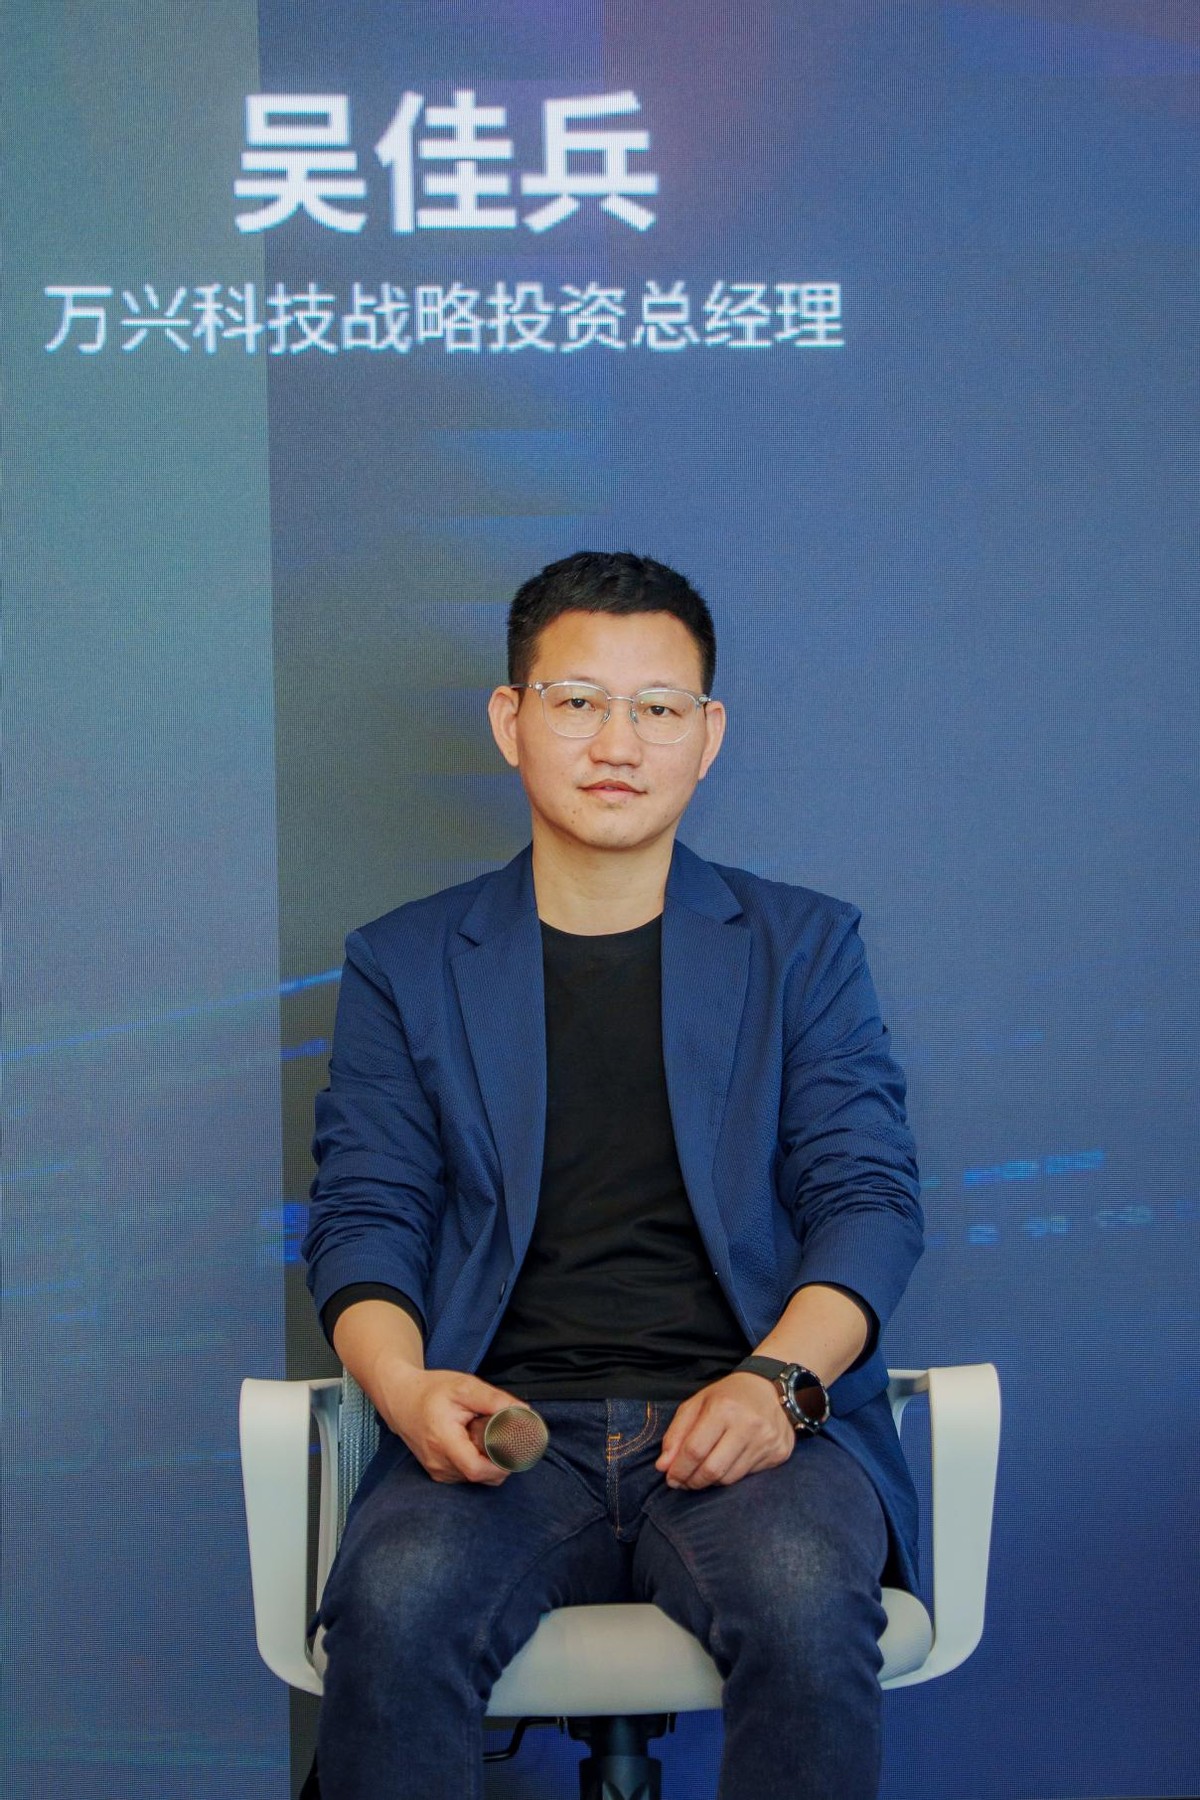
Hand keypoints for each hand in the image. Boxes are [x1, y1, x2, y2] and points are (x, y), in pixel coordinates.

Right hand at [379, 1364, 522, 1485]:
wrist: (401, 1399)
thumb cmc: (432, 1391)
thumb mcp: (464, 1386)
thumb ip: (494, 1400)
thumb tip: (524, 1412)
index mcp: (443, 1441)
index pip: (476, 1469)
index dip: (500, 1465)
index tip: (515, 1450)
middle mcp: (438, 1462)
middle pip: (480, 1476)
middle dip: (500, 1462)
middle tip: (508, 1439)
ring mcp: (437, 1471)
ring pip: (475, 1478)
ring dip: (489, 1463)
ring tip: (487, 1438)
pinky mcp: (438, 1473)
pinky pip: (466, 1476)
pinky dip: (478, 1464)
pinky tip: (476, 1445)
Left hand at [655, 1372, 794, 1489]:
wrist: (772, 1389)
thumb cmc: (729, 1396)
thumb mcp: (698, 1403)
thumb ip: (677, 1433)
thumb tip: (663, 1466)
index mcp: (724, 1408)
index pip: (695, 1450)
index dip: (679, 1469)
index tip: (670, 1478)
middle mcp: (748, 1425)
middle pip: (712, 1469)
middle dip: (692, 1481)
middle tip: (683, 1483)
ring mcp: (766, 1441)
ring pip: (729, 1478)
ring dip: (710, 1482)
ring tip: (701, 1475)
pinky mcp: (778, 1453)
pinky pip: (747, 1477)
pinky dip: (730, 1476)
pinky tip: (725, 1465)